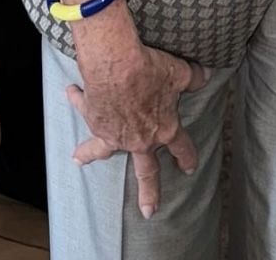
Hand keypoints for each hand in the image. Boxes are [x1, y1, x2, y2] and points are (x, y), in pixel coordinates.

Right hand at [68, 40, 207, 218]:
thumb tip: (204, 75)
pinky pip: (83, 107)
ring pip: (102, 150)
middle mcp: (139, 138)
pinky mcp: (94, 118)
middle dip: (149, 191)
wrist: (117, 64)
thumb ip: (193, 77)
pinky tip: (70, 94)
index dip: (187, 157)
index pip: (180, 147)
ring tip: (79, 160)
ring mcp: (114, 133)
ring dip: (89, 155)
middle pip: (146, 169)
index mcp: (163, 128)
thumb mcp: (178, 72)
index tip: (189, 169)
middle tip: (149, 211)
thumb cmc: (150, 69)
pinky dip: (76, 99)